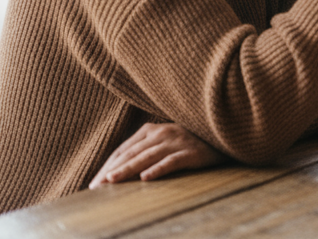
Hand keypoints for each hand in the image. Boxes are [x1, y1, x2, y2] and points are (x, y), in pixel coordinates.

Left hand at [89, 122, 223, 186]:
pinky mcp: (191, 151)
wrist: (223, 136)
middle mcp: (162, 133)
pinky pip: (172, 161)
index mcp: (151, 130)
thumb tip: (116, 173)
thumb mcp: (164, 142)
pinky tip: (146, 178)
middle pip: (132, 153)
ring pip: (147, 157)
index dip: (107, 166)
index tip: (94, 183)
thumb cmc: (188, 143)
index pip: (123, 149)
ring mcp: (177, 141)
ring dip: (128, 169)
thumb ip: (144, 151)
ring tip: (112, 181)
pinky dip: (158, 169)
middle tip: (97, 186)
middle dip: (112, 170)